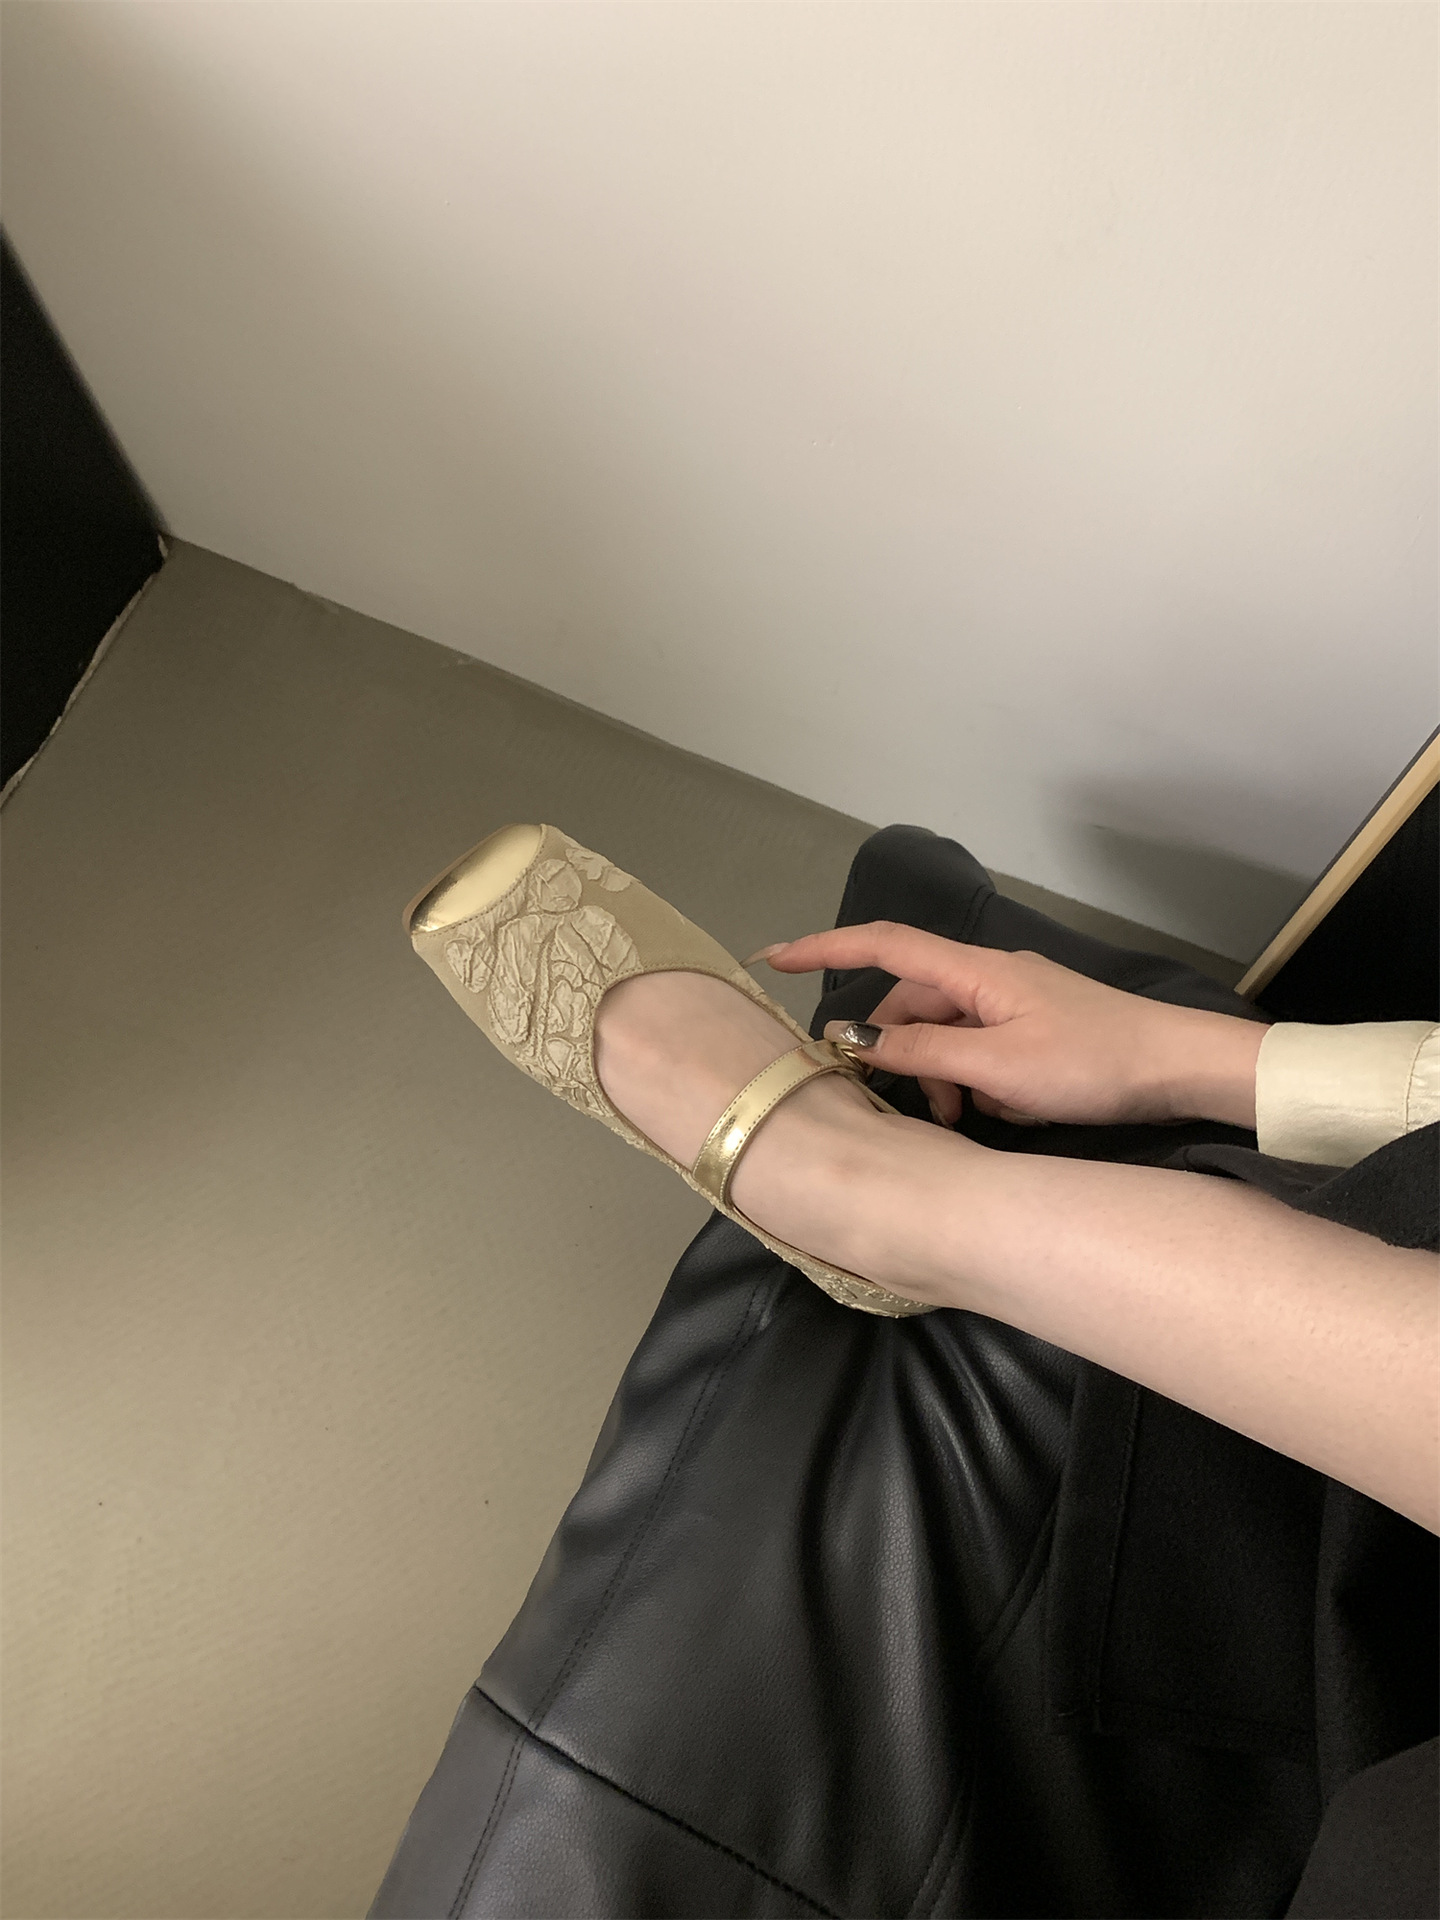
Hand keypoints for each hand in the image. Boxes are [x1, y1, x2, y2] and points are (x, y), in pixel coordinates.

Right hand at [752, 922, 1267, 1129]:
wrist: (1178, 1067)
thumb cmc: (1092, 1062)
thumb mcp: (998, 1068)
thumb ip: (923, 1053)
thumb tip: (857, 1041)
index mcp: (975, 972)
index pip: (884, 945)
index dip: (825, 948)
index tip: (774, 958)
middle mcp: (988, 977)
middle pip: (912, 1005)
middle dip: (900, 1054)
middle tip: (920, 1109)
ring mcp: (1013, 1002)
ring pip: (944, 1034)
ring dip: (939, 1078)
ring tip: (966, 1120)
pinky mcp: (1034, 1028)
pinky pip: (978, 1049)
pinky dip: (973, 1081)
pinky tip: (999, 1113)